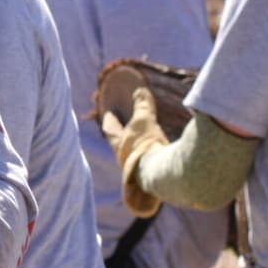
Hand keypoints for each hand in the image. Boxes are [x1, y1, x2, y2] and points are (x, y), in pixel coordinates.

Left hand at [101, 86, 167, 217]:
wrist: (159, 173)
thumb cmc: (146, 144)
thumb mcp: (144, 120)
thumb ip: (142, 106)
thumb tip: (139, 91)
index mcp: (119, 145)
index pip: (110, 131)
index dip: (110, 122)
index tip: (108, 115)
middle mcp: (125, 158)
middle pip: (120, 145)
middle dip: (121, 137)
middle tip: (123, 128)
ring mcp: (137, 169)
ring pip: (133, 155)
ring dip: (136, 147)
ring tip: (142, 140)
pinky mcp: (150, 175)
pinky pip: (148, 162)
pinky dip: (150, 155)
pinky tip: (157, 154)